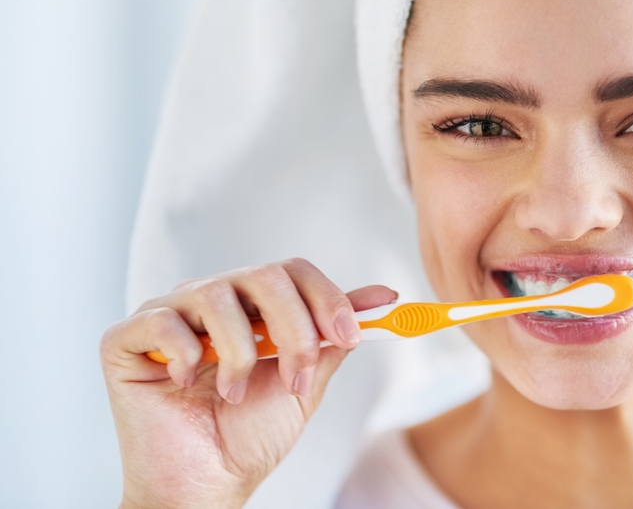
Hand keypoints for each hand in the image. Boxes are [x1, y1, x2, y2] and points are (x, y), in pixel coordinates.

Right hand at [100, 258, 395, 508]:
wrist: (206, 485)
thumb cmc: (249, 435)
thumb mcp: (305, 382)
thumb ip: (334, 338)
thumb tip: (383, 297)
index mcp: (251, 305)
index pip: (293, 271)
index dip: (327, 298)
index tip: (353, 336)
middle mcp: (210, 298)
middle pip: (263, 275)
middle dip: (294, 327)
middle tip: (298, 376)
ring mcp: (166, 314)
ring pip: (216, 294)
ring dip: (240, 352)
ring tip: (234, 394)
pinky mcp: (125, 339)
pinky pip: (162, 320)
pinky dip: (185, 352)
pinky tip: (188, 380)